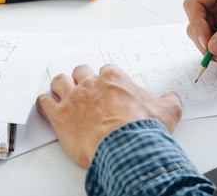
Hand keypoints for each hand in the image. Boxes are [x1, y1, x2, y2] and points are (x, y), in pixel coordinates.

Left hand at [36, 64, 181, 168]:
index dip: (105, 78)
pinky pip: (45, 103)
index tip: (107, 86)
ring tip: (62, 92)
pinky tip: (46, 105)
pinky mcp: (60, 116)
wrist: (126, 147)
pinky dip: (44, 103)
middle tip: (84, 88)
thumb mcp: (167, 111)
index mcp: (115, 79)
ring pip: (60, 81)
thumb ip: (169, 101)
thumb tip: (172, 98)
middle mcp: (92, 84)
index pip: (106, 69)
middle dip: (81, 78)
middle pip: (80, 71)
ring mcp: (74, 99)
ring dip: (60, 86)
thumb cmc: (143, 129)